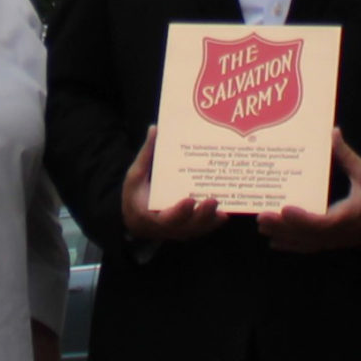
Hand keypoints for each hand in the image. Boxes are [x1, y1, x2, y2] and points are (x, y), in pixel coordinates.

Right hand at [121, 128, 224, 242]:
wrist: (137, 221)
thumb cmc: (135, 196)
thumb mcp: (135, 176)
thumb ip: (146, 155)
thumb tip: (155, 129)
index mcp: (151, 215)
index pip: (167, 217)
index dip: (180, 211)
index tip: (189, 200)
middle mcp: (168, 228)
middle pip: (189, 226)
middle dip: (203, 214)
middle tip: (213, 200)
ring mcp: (181, 231)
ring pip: (200, 229)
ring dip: (212, 219)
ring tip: (223, 209)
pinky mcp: (191, 230)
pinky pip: (205, 228)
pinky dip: (215, 222)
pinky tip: (225, 212)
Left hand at [257, 131, 360, 252]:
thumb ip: (347, 156)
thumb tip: (333, 132)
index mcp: (346, 217)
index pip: (321, 223)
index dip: (301, 219)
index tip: (285, 209)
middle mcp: (336, 233)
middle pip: (305, 235)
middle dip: (282, 227)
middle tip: (262, 216)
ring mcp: (331, 240)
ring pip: (303, 242)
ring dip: (281, 235)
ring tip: (262, 224)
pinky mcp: (329, 242)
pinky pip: (306, 247)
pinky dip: (290, 245)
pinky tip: (274, 240)